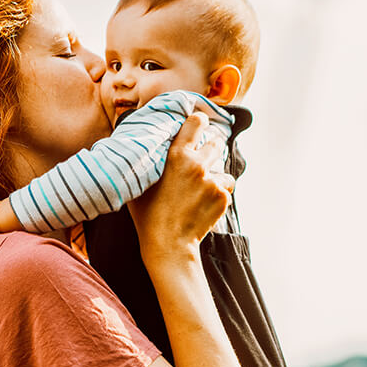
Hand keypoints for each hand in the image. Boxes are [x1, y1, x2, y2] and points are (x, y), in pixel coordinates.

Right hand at [127, 112, 234, 260]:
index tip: (199, 124)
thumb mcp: (141, 182)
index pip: (196, 123)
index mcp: (177, 155)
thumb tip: (144, 147)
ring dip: (215, 176)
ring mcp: (213, 181)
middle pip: (216, 143)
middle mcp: (198, 164)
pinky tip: (204, 205)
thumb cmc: (148, 214)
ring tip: (201, 190)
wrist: (168, 244)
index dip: (198, 122)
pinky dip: (218, 194)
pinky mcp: (223, 197)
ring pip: (223, 169)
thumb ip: (148, 161)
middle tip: (201, 161)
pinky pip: (226, 188)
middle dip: (210, 149)